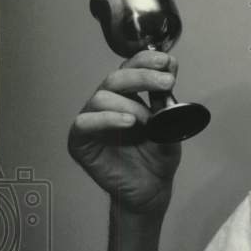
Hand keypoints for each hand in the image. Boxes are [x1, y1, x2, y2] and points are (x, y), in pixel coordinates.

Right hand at [68, 50, 181, 215]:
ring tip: (148, 120)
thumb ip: (167, 103)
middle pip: (116, 78)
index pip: (130, 69)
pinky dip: (107, 119)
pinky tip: (129, 123)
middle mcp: (107, 104)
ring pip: (101, 97)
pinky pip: (85, 123)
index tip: (168, 62)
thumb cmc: (158, 158)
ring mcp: (92, 121)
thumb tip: (169, 71)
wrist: (151, 189)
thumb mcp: (170, 128)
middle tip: (167, 82)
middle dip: (142, 76)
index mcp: (128, 97)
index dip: (146, 61)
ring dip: (129, 104)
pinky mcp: (80, 141)